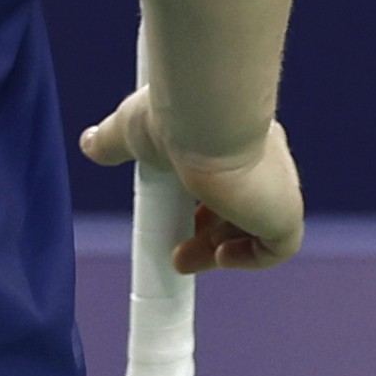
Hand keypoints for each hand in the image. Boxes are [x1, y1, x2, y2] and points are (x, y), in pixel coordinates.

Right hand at [81, 90, 304, 273]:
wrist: (206, 117)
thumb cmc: (173, 115)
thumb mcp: (129, 130)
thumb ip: (111, 141)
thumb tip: (89, 143)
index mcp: (238, 139)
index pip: (227, 178)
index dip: (199, 203)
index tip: (172, 216)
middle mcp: (265, 163)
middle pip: (239, 208)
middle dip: (205, 233)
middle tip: (175, 251)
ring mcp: (278, 190)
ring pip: (255, 229)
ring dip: (217, 250)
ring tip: (181, 261)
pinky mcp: (286, 214)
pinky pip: (277, 249)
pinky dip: (248, 259)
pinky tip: (218, 259)